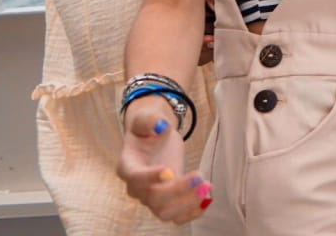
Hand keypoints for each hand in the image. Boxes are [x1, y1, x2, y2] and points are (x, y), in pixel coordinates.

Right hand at [117, 101, 211, 222]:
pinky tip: (207, 200)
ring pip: (165, 212)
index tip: (169, 171)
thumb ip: (150, 120)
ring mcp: (152, 197)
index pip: (135, 178)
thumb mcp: (147, 117)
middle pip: (153, 198)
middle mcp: (137, 187)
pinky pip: (176, 216)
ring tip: (207, 188)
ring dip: (187, 204)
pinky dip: (192, 213)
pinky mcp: (168, 200)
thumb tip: (160, 125)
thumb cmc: (148, 128)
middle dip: (178, 190)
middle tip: (200, 175)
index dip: (150, 178)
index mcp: (127, 166)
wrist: (155, 136)